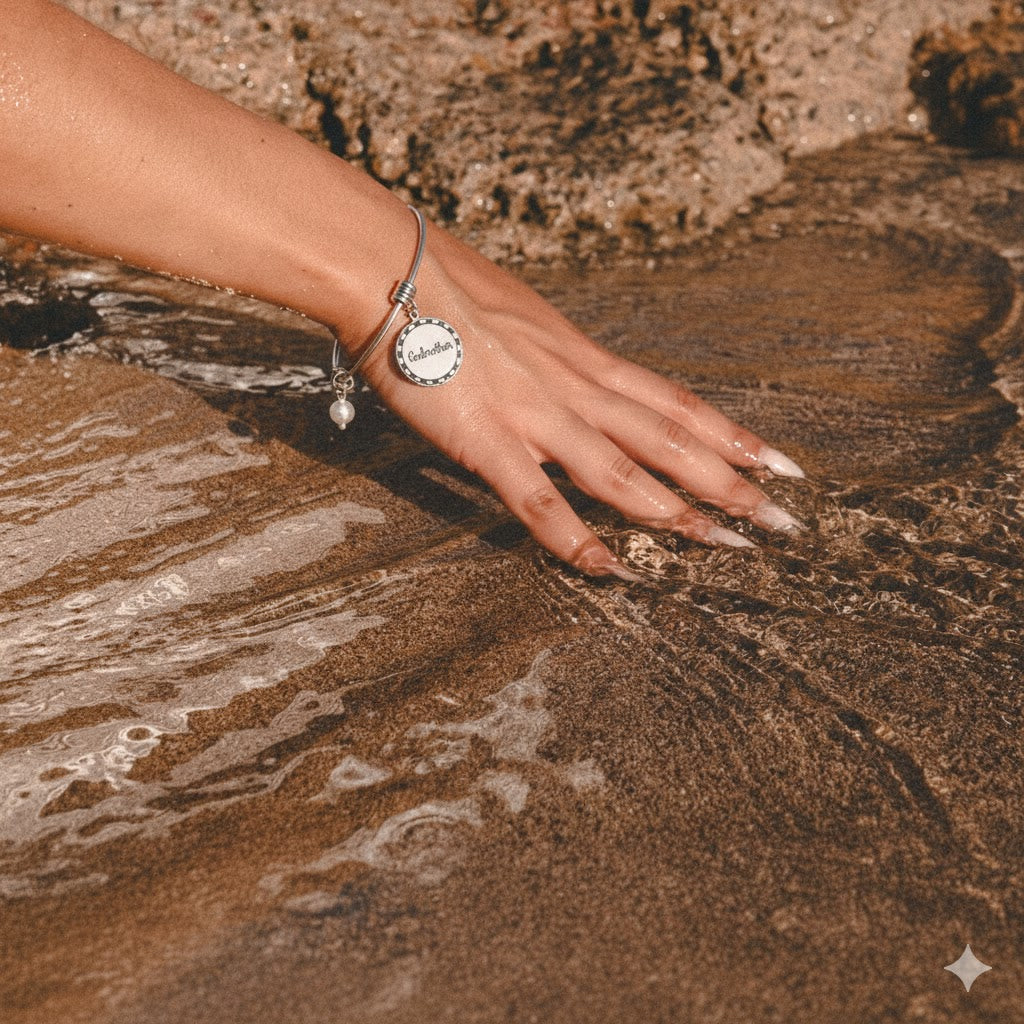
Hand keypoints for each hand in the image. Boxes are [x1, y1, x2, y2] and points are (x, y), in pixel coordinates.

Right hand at [352, 221, 805, 579]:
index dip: (731, 436)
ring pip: (623, 470)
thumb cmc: (452, 287)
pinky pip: (539, 499)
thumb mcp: (525, 320)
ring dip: (678, 511)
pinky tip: (609, 569)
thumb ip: (556, 359)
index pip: (676, 404)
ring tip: (728, 545)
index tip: (778, 462)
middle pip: (670, 440)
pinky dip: (576, 537)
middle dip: (731, 482)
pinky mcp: (487, 439)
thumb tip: (577, 378)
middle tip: (784, 519)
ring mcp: (536, 413)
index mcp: (586, 360)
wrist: (394, 270)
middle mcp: (576, 387)